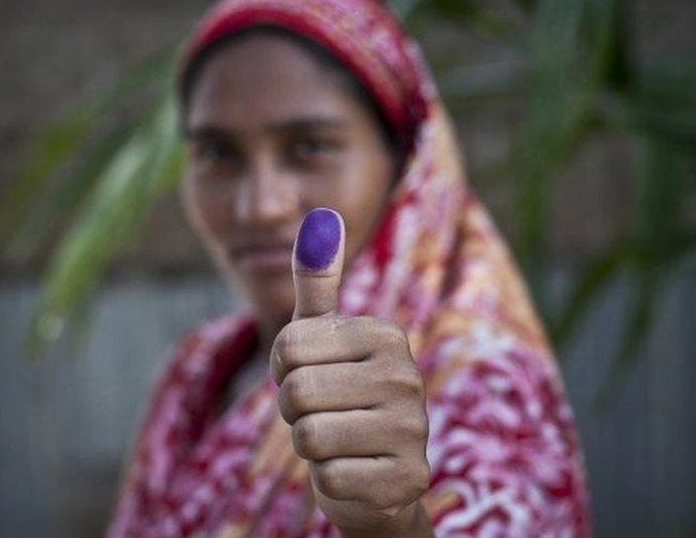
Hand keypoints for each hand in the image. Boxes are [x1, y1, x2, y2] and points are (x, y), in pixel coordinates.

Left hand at [270, 207, 431, 535]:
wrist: (376, 473)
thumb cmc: (339, 394)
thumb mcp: (323, 336)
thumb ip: (318, 280)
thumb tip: (322, 214)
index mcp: (385, 334)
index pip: (287, 345)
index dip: (283, 369)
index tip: (312, 375)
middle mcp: (407, 376)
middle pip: (296, 393)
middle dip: (294, 411)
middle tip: (324, 414)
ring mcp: (413, 430)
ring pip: (309, 437)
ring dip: (310, 447)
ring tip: (338, 441)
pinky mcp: (408, 479)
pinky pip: (329, 478)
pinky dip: (330, 481)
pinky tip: (355, 471)